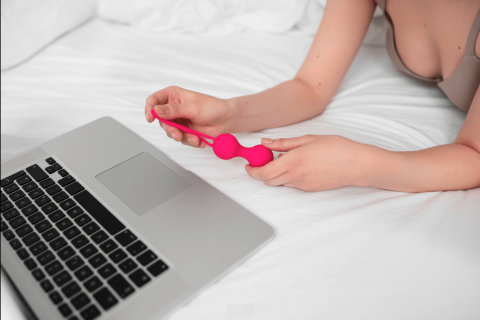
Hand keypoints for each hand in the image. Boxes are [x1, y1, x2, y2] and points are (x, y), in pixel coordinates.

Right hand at [145, 86, 230, 147]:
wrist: (226, 120)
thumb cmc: (212, 108)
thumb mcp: (193, 108)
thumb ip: (174, 110)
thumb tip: (157, 110)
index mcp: (173, 95)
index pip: (154, 100)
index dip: (150, 109)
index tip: (151, 118)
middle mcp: (173, 108)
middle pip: (161, 120)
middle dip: (170, 129)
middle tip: (178, 134)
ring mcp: (178, 120)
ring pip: (170, 132)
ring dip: (181, 137)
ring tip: (194, 138)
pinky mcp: (184, 131)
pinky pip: (181, 139)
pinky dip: (189, 141)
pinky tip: (199, 140)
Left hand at [245, 135, 370, 191]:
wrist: (356, 165)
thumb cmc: (336, 148)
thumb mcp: (308, 139)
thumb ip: (284, 143)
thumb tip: (265, 143)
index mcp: (293, 162)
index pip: (263, 172)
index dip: (252, 170)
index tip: (248, 164)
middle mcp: (295, 176)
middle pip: (268, 181)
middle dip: (262, 172)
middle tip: (265, 160)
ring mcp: (302, 185)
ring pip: (280, 183)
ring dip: (276, 174)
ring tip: (287, 160)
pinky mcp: (310, 189)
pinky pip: (292, 184)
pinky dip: (289, 176)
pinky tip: (301, 165)